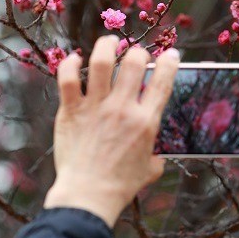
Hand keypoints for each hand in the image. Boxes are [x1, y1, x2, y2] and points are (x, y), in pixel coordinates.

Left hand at [44, 36, 179, 226]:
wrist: (88, 195)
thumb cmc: (120, 186)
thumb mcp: (149, 170)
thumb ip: (156, 156)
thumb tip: (158, 156)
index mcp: (145, 121)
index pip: (162, 81)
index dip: (169, 61)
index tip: (170, 53)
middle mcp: (122, 108)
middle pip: (134, 63)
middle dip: (138, 52)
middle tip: (135, 53)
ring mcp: (95, 107)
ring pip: (101, 62)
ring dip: (107, 45)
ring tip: (110, 41)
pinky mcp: (71, 111)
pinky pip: (68, 78)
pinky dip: (70, 63)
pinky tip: (74, 58)